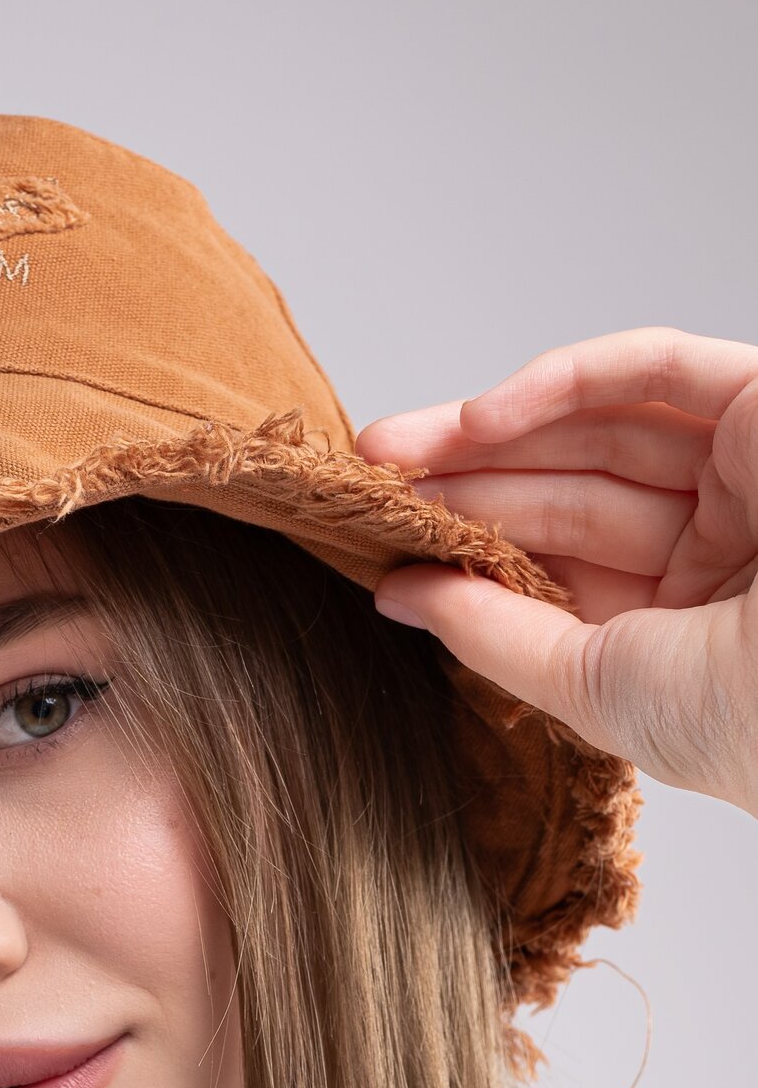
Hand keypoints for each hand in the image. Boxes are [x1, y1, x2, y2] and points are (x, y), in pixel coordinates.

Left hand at [354, 327, 757, 818]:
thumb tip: (395, 595)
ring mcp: (746, 470)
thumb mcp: (595, 681)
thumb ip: (493, 634)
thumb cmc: (748, 719)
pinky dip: (561, 383)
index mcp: (688, 621)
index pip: (559, 564)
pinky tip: (476, 420)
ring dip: (488, 433)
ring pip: (598, 428)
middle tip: (367, 481)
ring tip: (391, 452)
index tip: (380, 543)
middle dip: (463, 482)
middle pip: (567, 491)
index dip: (471, 546)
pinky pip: (653, 369)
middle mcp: (719, 542)